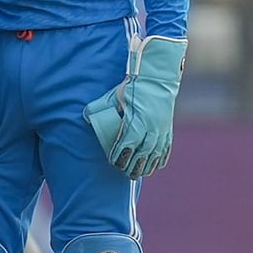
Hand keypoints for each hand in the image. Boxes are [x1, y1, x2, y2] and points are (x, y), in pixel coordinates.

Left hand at [85, 36, 186, 178]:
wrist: (157, 78)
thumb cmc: (134, 87)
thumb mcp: (115, 96)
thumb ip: (100, 106)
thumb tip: (84, 115)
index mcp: (138, 120)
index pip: (129, 144)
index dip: (121, 155)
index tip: (114, 162)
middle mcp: (152, 127)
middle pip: (143, 153)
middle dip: (133, 165)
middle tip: (124, 173)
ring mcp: (162, 128)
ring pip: (155, 153)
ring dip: (147, 165)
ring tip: (138, 174)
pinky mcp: (168, 127)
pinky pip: (166, 147)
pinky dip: (161, 158)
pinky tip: (156, 166)